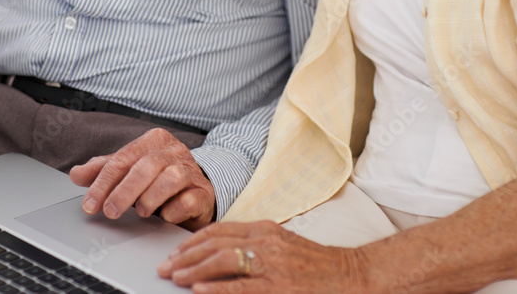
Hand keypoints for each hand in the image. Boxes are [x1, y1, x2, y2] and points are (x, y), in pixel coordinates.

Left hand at [69, 128, 214, 229]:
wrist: (197, 190)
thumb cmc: (158, 179)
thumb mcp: (129, 171)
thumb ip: (104, 170)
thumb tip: (76, 174)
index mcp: (154, 140)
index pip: (123, 158)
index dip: (103, 182)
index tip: (90, 205)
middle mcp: (174, 151)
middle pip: (146, 167)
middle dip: (124, 192)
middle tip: (109, 212)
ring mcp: (191, 171)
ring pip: (171, 179)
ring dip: (150, 198)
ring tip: (141, 212)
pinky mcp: (203, 193)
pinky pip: (189, 200)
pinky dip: (174, 210)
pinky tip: (164, 216)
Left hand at [158, 221, 373, 293]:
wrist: (352, 274)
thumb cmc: (316, 264)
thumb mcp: (282, 245)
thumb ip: (253, 245)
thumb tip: (220, 254)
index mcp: (264, 228)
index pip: (219, 229)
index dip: (192, 240)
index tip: (175, 251)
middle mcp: (265, 240)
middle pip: (214, 242)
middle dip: (185, 255)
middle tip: (164, 267)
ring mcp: (272, 262)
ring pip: (222, 259)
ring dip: (193, 269)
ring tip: (174, 277)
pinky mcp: (278, 285)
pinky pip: (241, 286)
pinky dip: (216, 287)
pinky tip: (199, 290)